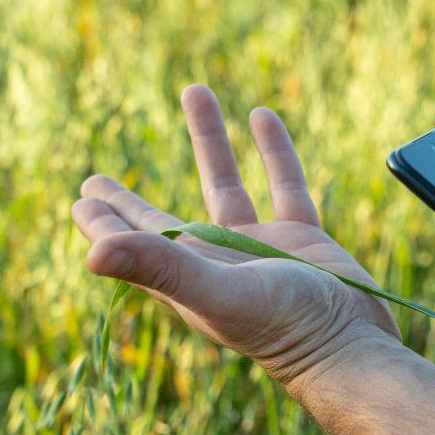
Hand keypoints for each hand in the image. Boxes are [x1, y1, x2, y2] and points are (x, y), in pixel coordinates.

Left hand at [71, 84, 399, 392]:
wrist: (353, 344)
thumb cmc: (283, 328)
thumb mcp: (217, 293)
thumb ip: (159, 267)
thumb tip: (88, 252)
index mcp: (187, 279)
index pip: (133, 246)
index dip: (105, 224)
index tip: (82, 199)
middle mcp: (218, 262)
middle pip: (163, 223)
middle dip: (129, 202)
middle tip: (95, 179)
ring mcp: (260, 247)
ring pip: (226, 183)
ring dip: (209, 139)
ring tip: (193, 90)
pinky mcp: (302, 237)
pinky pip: (283, 182)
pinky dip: (273, 149)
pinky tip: (260, 115)